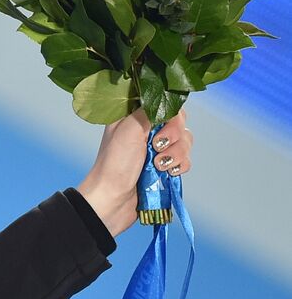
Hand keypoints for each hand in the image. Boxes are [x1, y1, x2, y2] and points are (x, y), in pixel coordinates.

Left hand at [76, 106, 194, 238]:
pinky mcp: (164, 167)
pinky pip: (185, 159)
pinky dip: (180, 165)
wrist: (113, 200)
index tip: (162, 122)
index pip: (163, 101)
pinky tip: (167, 173)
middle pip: (179, 120)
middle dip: (174, 134)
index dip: (169, 110)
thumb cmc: (114, 164)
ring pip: (185, 140)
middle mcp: (146, 130)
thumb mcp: (129, 128)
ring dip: (176, 153)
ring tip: (158, 165)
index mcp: (134, 116)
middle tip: (156, 146)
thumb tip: (168, 97)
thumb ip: (150, 109)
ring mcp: (156, 149)